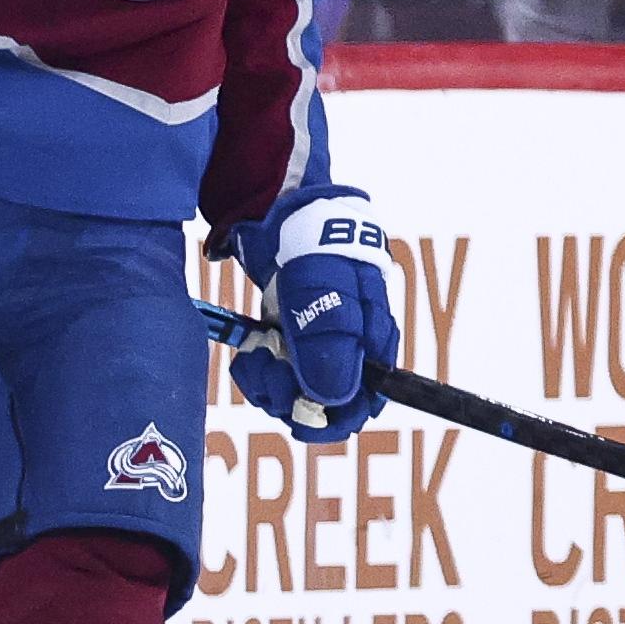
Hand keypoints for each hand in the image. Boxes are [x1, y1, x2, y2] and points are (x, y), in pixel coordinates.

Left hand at [231, 185, 400, 440]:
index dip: (330, 416)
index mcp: (373, 342)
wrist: (282, 208)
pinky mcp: (291, 341)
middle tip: (265, 368)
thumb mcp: (323, 288)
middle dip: (291, 398)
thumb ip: (329, 342)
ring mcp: (318, 347)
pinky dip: (261, 371)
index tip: (297, 403)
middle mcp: (350, 351)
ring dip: (270, 385)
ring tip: (254, 355)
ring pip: (297, 395)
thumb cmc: (314, 244)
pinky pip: (278, 376)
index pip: (364, 405)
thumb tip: (332, 402)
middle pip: (327, 407)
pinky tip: (251, 351)